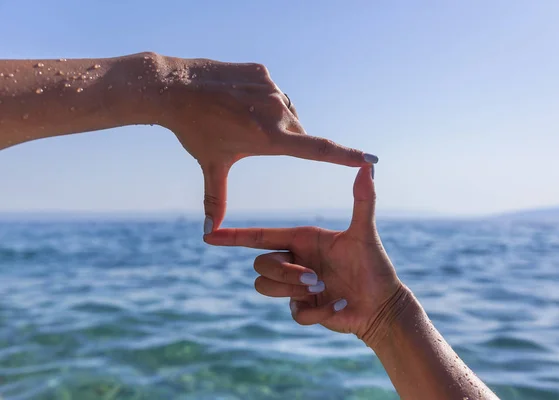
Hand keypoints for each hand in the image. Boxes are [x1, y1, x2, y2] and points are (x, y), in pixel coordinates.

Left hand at [156, 56, 377, 231]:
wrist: (176, 87)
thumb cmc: (196, 131)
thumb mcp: (211, 165)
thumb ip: (215, 199)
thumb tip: (209, 234)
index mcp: (271, 138)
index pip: (318, 150)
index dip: (346, 156)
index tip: (371, 159)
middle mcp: (277, 112)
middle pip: (297, 133)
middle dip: (284, 141)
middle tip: (252, 138)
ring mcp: (271, 89)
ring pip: (285, 111)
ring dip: (273, 119)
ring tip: (242, 118)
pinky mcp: (263, 73)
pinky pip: (272, 91)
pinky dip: (261, 99)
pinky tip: (239, 100)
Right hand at [205, 166, 406, 341]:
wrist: (382, 304)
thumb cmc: (374, 266)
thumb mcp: (365, 233)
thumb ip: (363, 201)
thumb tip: (369, 166)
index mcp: (301, 240)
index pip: (260, 236)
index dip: (234, 236)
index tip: (210, 235)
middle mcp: (294, 261)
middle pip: (261, 264)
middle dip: (284, 272)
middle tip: (315, 277)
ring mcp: (294, 287)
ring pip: (265, 286)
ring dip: (292, 289)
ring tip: (321, 287)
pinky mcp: (302, 310)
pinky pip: (293, 313)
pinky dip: (317, 311)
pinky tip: (339, 305)